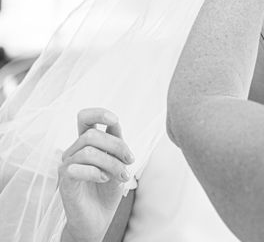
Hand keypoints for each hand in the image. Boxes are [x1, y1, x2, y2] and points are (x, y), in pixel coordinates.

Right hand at [59, 108, 134, 241]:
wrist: (99, 219)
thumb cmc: (107, 190)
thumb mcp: (117, 163)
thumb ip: (116, 144)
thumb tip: (114, 123)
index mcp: (87, 144)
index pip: (85, 118)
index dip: (99, 113)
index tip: (115, 120)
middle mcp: (74, 151)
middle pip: (93, 134)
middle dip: (117, 146)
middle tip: (130, 161)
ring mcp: (67, 165)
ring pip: (89, 151)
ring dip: (112, 163)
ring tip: (122, 176)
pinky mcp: (64, 181)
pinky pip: (77, 168)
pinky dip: (96, 172)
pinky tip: (104, 179)